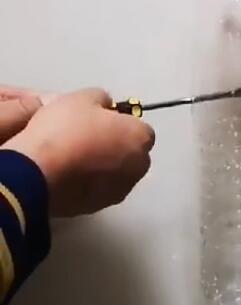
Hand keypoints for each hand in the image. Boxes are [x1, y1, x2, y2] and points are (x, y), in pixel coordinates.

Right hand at [3, 89, 155, 216]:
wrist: (36, 172)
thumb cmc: (63, 130)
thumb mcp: (82, 97)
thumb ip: (102, 99)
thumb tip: (106, 105)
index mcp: (141, 138)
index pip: (140, 128)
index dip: (120, 123)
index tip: (100, 121)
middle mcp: (139, 166)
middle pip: (132, 152)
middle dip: (116, 146)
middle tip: (87, 137)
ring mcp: (121, 190)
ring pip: (117, 173)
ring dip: (103, 166)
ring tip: (73, 157)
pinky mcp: (99, 207)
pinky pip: (99, 189)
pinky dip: (89, 183)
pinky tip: (67, 174)